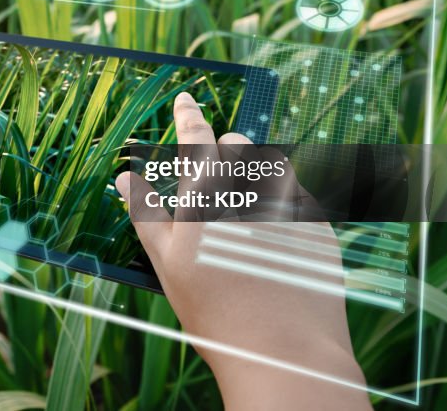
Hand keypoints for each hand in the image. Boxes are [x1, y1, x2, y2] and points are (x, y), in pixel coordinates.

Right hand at [116, 92, 370, 409]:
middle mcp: (250, 190)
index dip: (188, 115)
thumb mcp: (167, 265)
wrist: (283, 350)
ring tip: (251, 206)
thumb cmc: (215, 312)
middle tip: (220, 182)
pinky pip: (302, 194)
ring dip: (260, 172)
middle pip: (238, 146)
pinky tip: (278, 233)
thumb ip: (145, 214)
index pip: (194, 139)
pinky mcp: (321, 224)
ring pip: (273, 165)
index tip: (185, 97)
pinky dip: (288, 202)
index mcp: (207, 197)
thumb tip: (125, 176)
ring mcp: (290, 205)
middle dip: (228, 152)